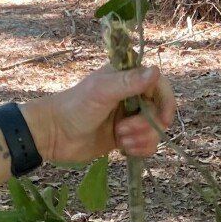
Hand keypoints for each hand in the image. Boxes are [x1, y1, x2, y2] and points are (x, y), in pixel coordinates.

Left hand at [19, 67, 174, 165]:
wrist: (54, 135)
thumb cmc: (75, 107)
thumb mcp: (102, 91)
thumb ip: (129, 82)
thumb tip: (156, 71)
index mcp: (127, 78)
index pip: (159, 86)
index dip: (166, 102)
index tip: (163, 119)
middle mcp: (132, 96)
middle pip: (159, 112)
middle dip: (146, 126)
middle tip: (123, 131)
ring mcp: (129, 118)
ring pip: (154, 131)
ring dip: (141, 139)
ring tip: (120, 140)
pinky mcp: (125, 137)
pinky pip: (146, 144)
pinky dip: (140, 149)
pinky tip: (124, 149)